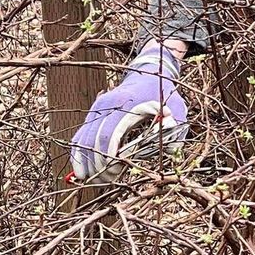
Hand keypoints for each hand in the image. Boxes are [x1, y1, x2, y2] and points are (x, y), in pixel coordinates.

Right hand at [69, 44, 187, 183]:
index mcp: (125, 104)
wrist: (147, 73)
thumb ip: (174, 126)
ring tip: (96, 180)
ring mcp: (96, 110)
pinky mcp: (92, 115)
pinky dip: (78, 155)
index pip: (107, 134)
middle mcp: (105, 105)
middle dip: (98, 165)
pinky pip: (79, 137)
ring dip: (86, 163)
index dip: (107, 157)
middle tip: (108, 180)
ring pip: (81, 140)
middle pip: (92, 140)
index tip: (114, 172)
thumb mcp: (176, 107)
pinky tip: (83, 172)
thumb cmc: (162, 94)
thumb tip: (169, 146)